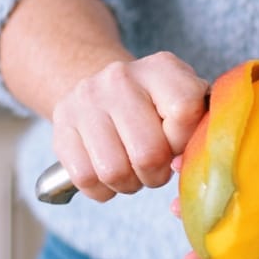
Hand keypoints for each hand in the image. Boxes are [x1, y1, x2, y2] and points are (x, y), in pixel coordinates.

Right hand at [51, 51, 208, 201]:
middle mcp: (120, 77)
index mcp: (161, 68)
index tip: (176, 143)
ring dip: (129, 184)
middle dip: (157, 174)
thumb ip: (197, 129)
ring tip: (133, 170)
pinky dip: (103, 189)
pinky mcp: (61, 126)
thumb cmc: (158, 107)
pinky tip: (109, 175)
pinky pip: (85, 178)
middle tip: (155, 168)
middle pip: (148, 153)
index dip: (184, 142)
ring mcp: (85, 100)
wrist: (106, 92)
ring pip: (114, 172)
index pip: (184, 112)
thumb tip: (181, 165)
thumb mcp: (186, 103)